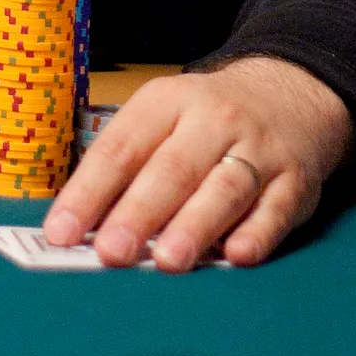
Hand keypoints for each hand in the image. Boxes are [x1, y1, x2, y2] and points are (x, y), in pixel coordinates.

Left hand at [43, 57, 353, 270]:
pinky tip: (236, 255)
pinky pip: (275, 209)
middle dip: (140, 212)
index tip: (61, 233)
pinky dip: (257, 234)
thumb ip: (128, 171)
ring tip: (168, 261)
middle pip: (172, 169)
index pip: (121, 147)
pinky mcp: (294, 181)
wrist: (289, 95)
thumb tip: (83, 231)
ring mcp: (258, 149)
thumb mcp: (162, 120)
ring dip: (194, 226)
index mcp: (166, 102)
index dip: (89, 192)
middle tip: (112, 252)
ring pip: (224, 189)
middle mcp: (213, 120)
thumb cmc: (205, 123)